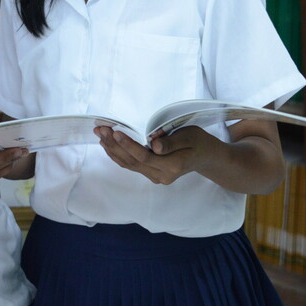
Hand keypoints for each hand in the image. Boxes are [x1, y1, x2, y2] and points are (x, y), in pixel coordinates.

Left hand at [95, 124, 214, 184]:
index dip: (128, 145)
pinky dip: (118, 155)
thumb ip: (171, 142)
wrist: (205, 157)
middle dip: (114, 145)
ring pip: (129, 164)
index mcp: (172, 165)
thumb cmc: (198, 142)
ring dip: (112, 149)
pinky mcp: (152, 174)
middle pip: (132, 161)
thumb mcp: (189, 136)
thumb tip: (154, 145)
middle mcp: (161, 175)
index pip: (144, 157)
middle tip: (101, 129)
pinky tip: (108, 144)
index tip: (115, 132)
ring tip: (100, 134)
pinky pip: (131, 165)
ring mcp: (156, 177)